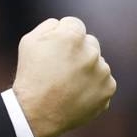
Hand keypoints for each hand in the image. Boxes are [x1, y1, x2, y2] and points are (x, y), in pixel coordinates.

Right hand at [11, 16, 115, 136]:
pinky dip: (93, 85)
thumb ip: (50, 26)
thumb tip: (64, 25)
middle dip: (78, 50)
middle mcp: (91, 52)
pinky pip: (103, 80)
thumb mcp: (29, 41)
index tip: (55, 48)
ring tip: (67, 83)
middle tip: (61, 66)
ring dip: (86, 68)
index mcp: (72, 36)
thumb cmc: (30, 74)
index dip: (63, 35)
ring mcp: (102, 72)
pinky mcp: (108, 89)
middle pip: (89, 42)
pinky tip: (76, 93)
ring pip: (97, 62)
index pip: (75, 24)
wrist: (36, 112)